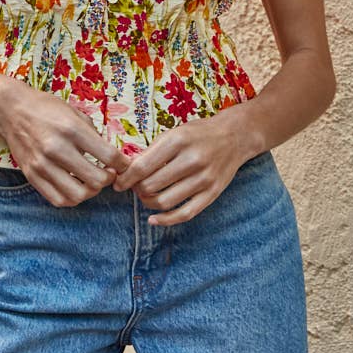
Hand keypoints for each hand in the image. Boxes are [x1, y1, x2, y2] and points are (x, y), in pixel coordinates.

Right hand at [0, 79, 130, 207]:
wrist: (11, 110)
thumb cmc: (46, 108)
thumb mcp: (74, 112)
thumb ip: (92, 134)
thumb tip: (109, 154)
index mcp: (71, 129)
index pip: (108, 156)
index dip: (122, 164)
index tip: (123, 164)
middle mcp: (56, 149)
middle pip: (95, 179)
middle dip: (109, 179)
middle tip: (109, 173)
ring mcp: (42, 165)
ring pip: (77, 195)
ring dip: (91, 191)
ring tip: (92, 181)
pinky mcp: (32, 176)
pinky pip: (58, 199)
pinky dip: (72, 198)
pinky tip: (76, 187)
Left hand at [112, 111, 247, 225]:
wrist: (235, 136)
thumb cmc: (198, 133)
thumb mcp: (174, 133)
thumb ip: (152, 151)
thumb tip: (126, 170)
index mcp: (178, 141)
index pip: (142, 167)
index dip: (125, 178)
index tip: (117, 183)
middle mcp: (191, 160)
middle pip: (151, 186)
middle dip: (136, 189)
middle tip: (133, 187)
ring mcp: (204, 179)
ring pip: (164, 202)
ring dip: (147, 203)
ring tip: (144, 196)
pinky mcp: (212, 193)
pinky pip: (184, 214)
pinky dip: (165, 220)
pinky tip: (153, 219)